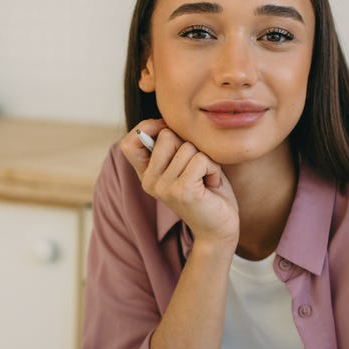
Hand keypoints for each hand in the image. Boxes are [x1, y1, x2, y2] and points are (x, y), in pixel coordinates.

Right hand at [119, 119, 238, 247]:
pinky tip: (210, 185)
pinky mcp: (182, 190)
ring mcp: (163, 187)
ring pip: (188, 148)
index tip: (170, 135)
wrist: (219, 228)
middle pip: (166, 136)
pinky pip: (201, 159)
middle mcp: (149, 181)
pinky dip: (213, 169)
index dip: (148, 128)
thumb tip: (167, 121)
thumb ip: (172, 146)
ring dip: (206, 160)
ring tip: (205, 179)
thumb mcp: (184, 164)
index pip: (129, 142)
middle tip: (196, 169)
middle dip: (189, 146)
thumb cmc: (207, 192)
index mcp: (146, 174)